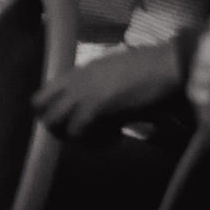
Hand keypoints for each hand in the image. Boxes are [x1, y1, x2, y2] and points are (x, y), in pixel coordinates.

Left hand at [34, 44, 186, 139]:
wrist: (167, 67)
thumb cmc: (148, 67)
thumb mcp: (110, 71)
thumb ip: (94, 86)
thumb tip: (91, 106)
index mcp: (77, 72)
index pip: (42, 97)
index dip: (51, 114)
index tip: (70, 122)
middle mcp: (74, 84)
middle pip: (45, 115)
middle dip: (61, 131)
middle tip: (84, 134)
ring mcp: (83, 96)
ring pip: (61, 127)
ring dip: (80, 138)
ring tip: (103, 136)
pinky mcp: (97, 110)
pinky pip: (83, 135)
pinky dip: (98, 142)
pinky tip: (117, 136)